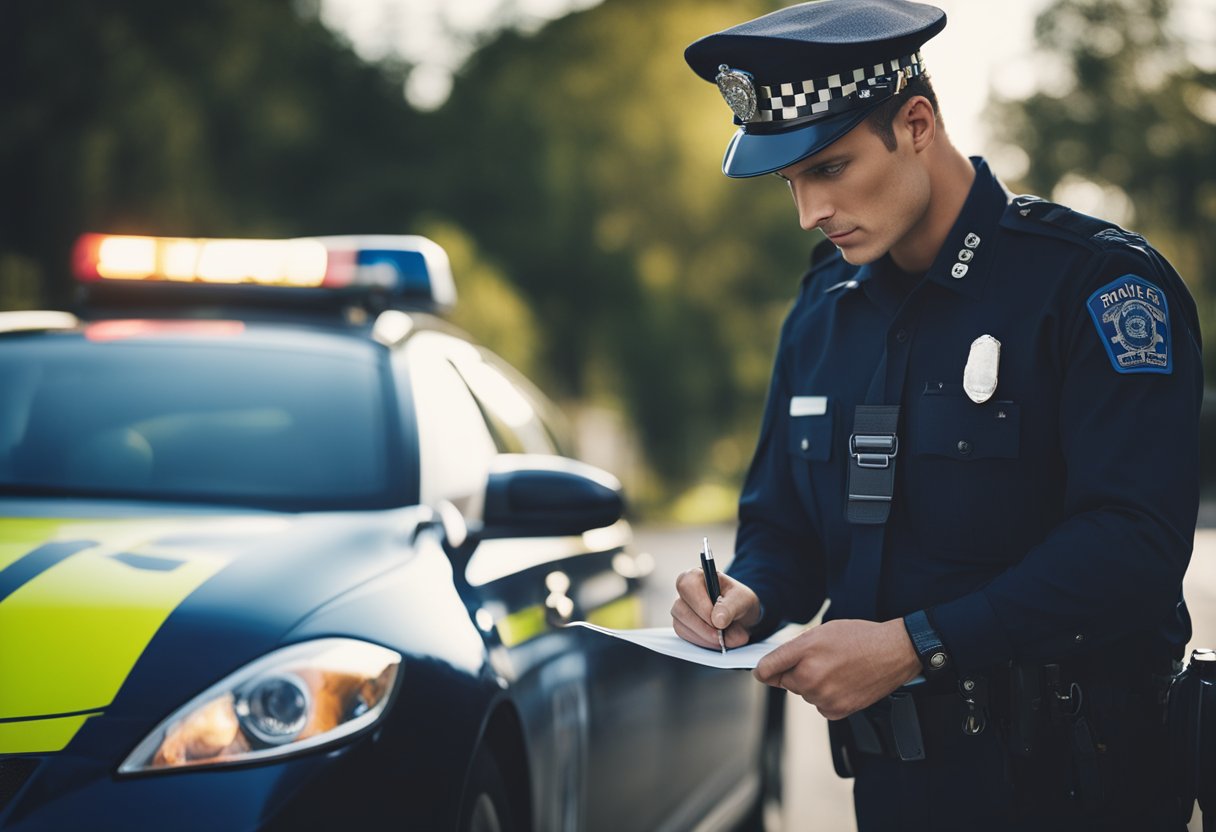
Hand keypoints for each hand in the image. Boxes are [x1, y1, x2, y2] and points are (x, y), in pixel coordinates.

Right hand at [671, 569, 761, 650]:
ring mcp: (681, 608)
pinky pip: (685, 635)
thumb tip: (717, 620)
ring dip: (704, 636)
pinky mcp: (681, 624)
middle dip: (703, 627)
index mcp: (697, 575)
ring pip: (680, 624)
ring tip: (724, 639)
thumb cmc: (739, 601)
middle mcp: (685, 591)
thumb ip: (731, 607)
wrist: (741, 616)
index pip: (687, 586)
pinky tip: (715, 641)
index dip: (701, 605)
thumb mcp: (743, 600)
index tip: (718, 622)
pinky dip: (701, 642)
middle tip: (721, 636)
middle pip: (681, 608)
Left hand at [753, 618, 920, 719]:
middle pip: (786, 682)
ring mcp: (823, 697)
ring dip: (812, 685)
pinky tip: (843, 683)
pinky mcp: (836, 711)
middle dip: (795, 673)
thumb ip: (794, 648)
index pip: (767, 669)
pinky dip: (826, 697)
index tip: (763, 670)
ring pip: (804, 694)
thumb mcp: (821, 631)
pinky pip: (820, 705)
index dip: (763, 669)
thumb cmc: (859, 637)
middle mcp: (811, 677)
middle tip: (820, 660)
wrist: (894, 652)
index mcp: (804, 652)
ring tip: (836, 669)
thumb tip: (774, 664)